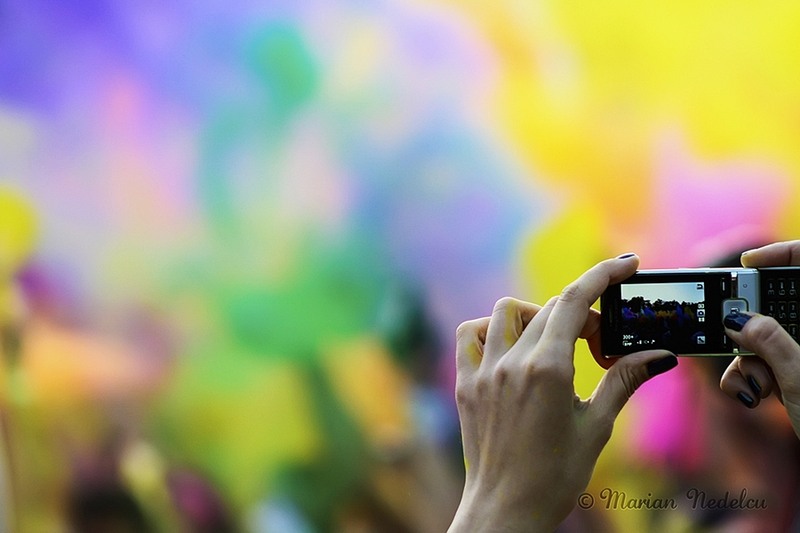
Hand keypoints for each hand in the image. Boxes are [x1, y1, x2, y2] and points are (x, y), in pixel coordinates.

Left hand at [447, 254, 677, 531]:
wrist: (506, 510)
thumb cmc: (555, 476)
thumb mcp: (597, 427)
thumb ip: (624, 381)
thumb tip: (660, 356)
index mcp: (548, 370)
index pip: (576, 301)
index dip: (603, 274)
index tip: (626, 263)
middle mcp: (512, 363)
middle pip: (549, 308)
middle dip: (582, 317)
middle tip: (599, 349)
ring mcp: (483, 371)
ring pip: (506, 312)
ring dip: (534, 316)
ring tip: (552, 346)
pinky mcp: (465, 383)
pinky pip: (470, 334)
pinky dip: (491, 330)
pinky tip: (508, 349)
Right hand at [720, 240, 799, 438]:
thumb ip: (768, 341)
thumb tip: (737, 319)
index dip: (782, 254)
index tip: (748, 264)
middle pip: (780, 304)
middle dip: (751, 325)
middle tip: (733, 337)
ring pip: (768, 336)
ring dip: (749, 360)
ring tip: (754, 384)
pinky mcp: (798, 371)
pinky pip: (768, 359)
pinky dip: (753, 374)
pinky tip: (754, 393)